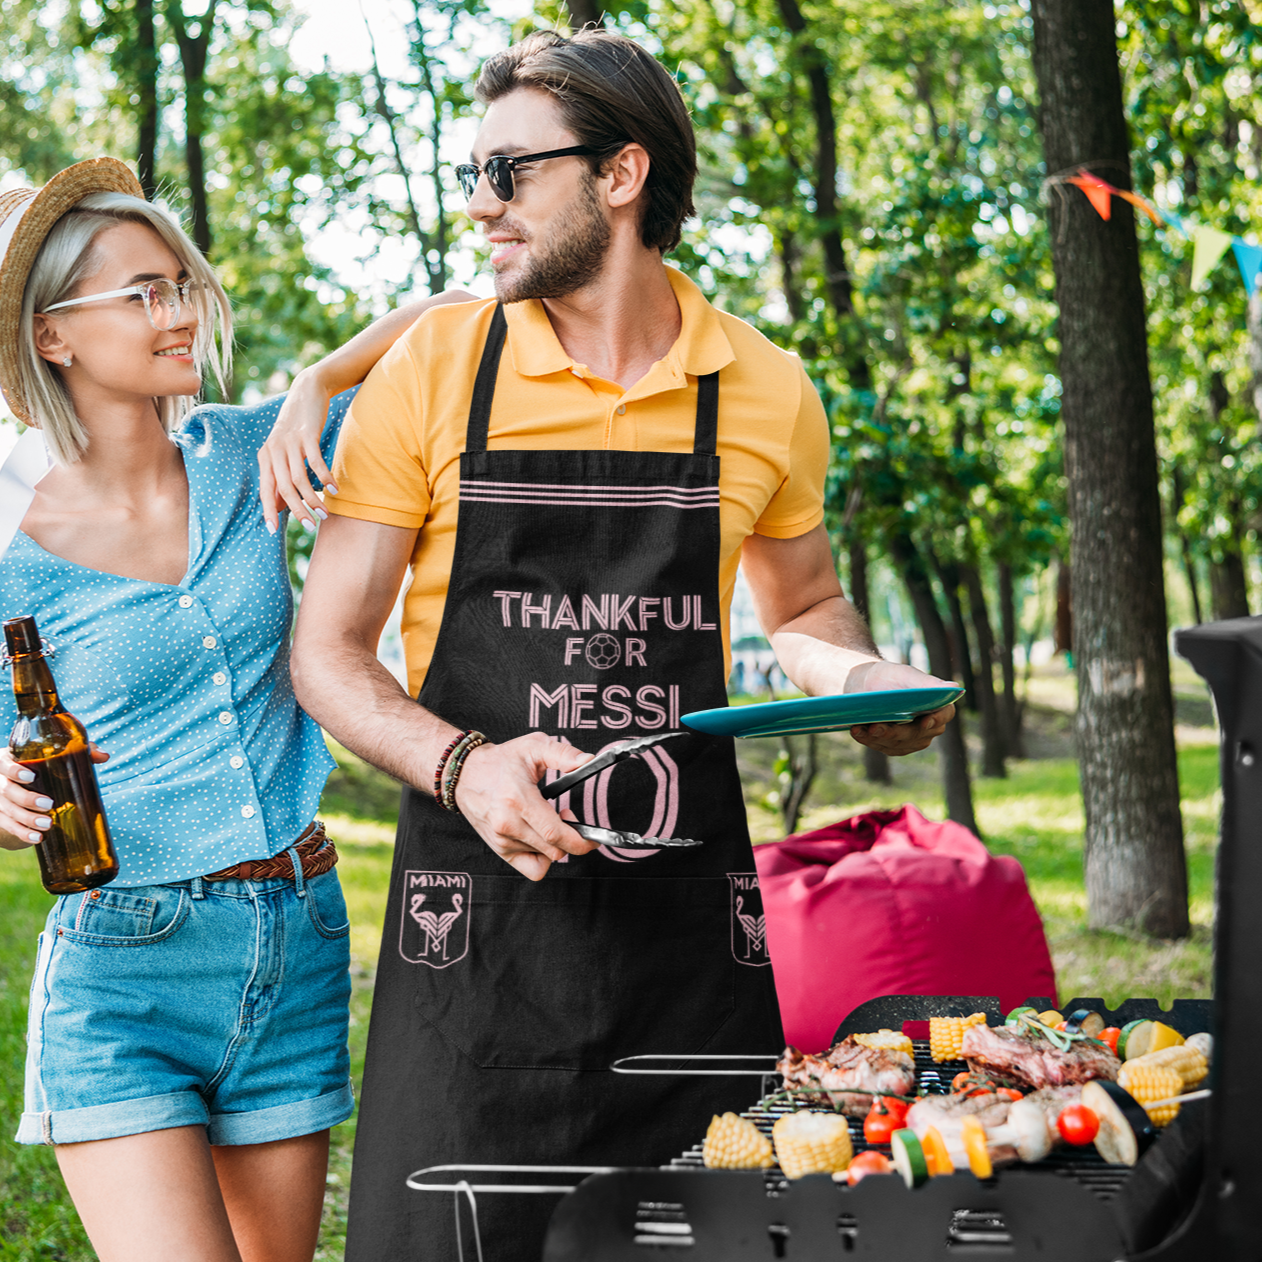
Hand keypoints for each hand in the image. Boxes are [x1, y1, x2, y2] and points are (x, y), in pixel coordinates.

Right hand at [0, 743, 108, 849]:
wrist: (21, 785)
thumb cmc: (41, 764)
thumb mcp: (54, 755)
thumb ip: (78, 752)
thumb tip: (104, 756)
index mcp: (8, 759)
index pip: (4, 763)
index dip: (14, 770)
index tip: (31, 776)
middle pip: (6, 790)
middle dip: (26, 799)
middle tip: (49, 804)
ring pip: (7, 811)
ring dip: (27, 819)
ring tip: (47, 825)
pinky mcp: (1, 816)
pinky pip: (7, 826)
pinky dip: (22, 833)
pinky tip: (37, 838)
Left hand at [257, 367, 336, 534]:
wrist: (307, 391)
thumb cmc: (296, 427)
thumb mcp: (283, 451)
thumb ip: (280, 476)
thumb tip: (278, 505)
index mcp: (265, 456)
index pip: (265, 489)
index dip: (268, 510)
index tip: (272, 530)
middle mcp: (273, 450)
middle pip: (283, 488)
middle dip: (296, 509)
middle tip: (309, 525)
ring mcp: (289, 442)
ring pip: (299, 478)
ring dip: (312, 498)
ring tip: (325, 513)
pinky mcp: (306, 434)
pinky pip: (315, 461)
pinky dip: (325, 477)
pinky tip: (334, 489)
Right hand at [452, 733, 599, 880]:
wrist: (465, 773)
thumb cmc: (500, 761)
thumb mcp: (533, 746)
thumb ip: (562, 753)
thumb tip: (587, 761)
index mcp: (518, 800)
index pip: (555, 833)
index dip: (580, 839)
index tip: (592, 837)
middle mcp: (508, 824)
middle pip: (554, 849)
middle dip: (572, 838)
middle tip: (568, 816)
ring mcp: (502, 840)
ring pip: (546, 858)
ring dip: (556, 844)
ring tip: (548, 821)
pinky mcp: (499, 849)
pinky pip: (532, 869)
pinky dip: (543, 859)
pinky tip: (540, 840)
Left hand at [844, 659, 957, 755]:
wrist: (863, 684)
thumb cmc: (888, 676)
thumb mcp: (905, 675)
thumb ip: (928, 684)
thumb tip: (954, 687)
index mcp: (937, 706)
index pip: (945, 715)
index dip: (937, 720)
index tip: (924, 722)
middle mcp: (928, 726)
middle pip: (917, 734)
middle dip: (896, 732)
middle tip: (876, 727)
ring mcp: (911, 738)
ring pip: (898, 744)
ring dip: (878, 738)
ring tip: (860, 728)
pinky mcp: (893, 745)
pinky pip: (883, 747)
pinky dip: (868, 740)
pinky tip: (856, 731)